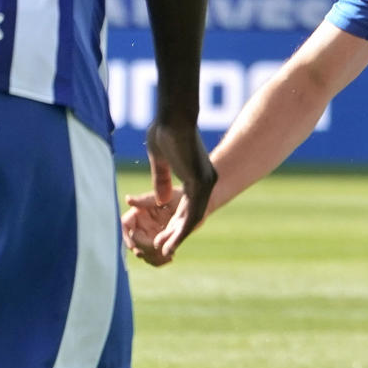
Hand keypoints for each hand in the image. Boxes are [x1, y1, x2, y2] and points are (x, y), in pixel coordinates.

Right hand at [124, 114, 216, 264]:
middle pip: (191, 214)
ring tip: (166, 252)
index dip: (174, 221)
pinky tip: (171, 241)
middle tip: (165, 250)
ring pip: (193, 217)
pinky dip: (181, 229)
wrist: (175, 115)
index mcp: (195, 176)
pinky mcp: (201, 182)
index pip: (186, 206)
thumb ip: (162, 180)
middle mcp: (205, 181)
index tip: (162, 235)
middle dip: (176, 233)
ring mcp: (205, 182)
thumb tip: (163, 201)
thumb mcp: (161, 159)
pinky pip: (192, 213)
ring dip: (178, 236)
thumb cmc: (166, 130)